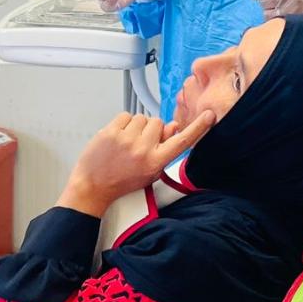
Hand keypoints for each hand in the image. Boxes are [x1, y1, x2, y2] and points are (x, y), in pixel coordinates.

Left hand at [58, 112, 215, 215]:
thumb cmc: (122, 181)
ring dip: (136, 127)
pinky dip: (123, 124)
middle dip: (151, 130)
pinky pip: (125, 116)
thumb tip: (174, 126)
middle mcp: (143, 150)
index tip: (209, 115)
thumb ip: (165, 149)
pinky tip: (118, 137)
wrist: (93, 186)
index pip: (182, 142)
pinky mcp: (110, 132)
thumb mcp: (150, 171)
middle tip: (140, 143)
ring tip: (127, 142)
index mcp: (156, 162)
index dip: (198, 128)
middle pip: (158, 123)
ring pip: (141, 118)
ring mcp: (126, 140)